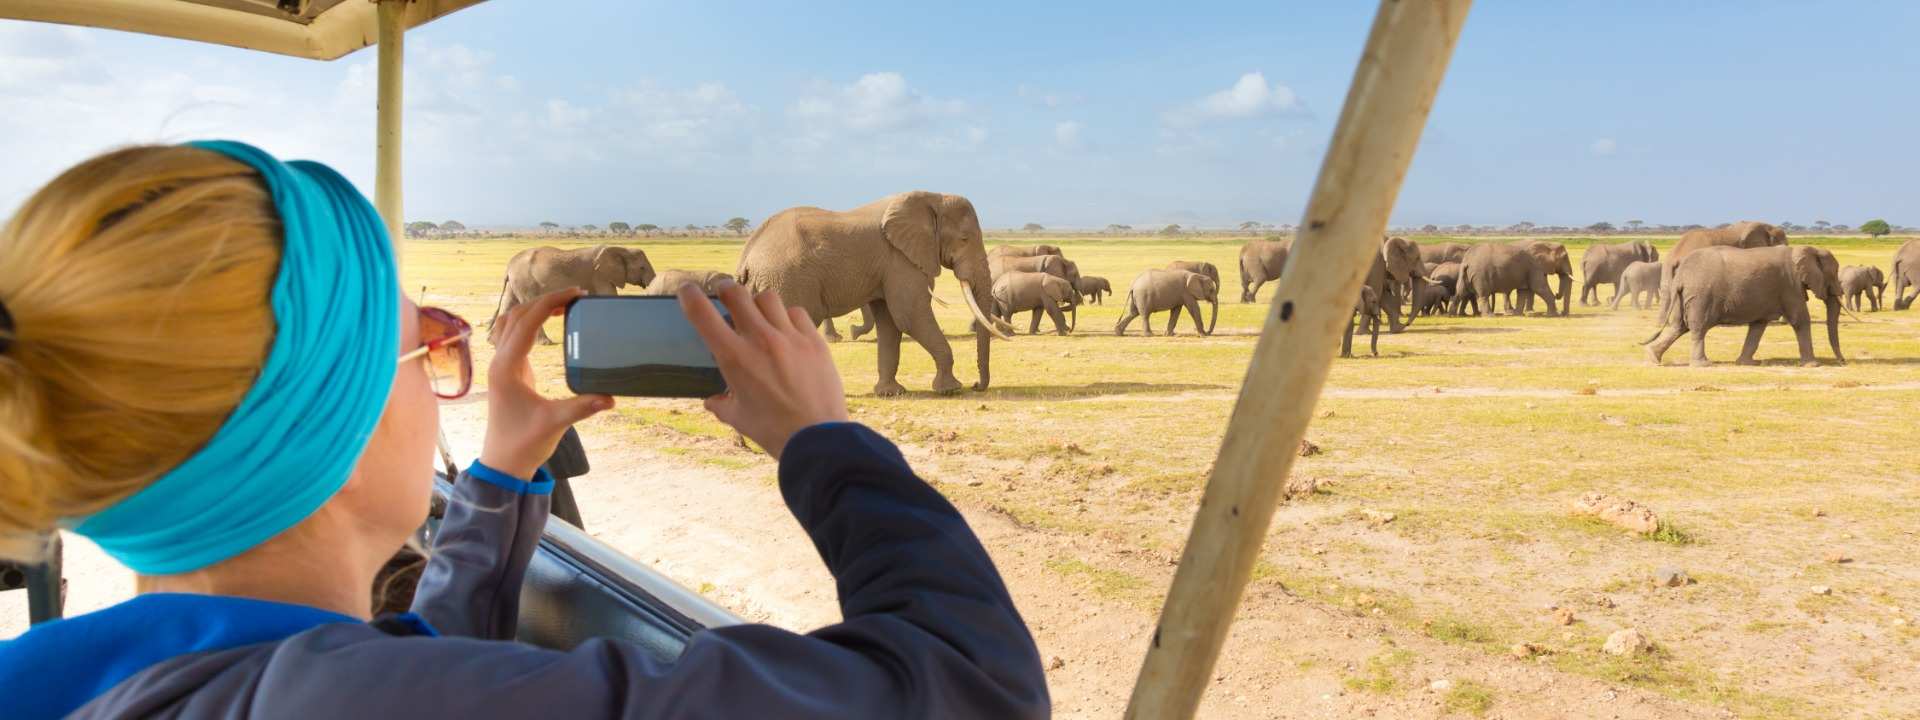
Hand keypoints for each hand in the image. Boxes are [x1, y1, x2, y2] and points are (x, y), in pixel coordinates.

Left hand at [480, 288, 614, 477]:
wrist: (504, 462)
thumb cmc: (523, 443)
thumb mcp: (555, 423)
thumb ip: (581, 407)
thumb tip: (611, 397)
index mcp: (506, 368)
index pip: (527, 322)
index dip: (551, 302)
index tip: (576, 294)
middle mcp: (499, 361)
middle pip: (517, 315)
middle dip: (545, 300)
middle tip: (576, 297)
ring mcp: (502, 365)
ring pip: (512, 323)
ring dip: (535, 309)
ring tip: (564, 305)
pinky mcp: (509, 371)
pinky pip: (516, 336)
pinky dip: (532, 322)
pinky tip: (551, 323)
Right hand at [680, 281, 848, 459]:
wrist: (817, 438)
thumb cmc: (773, 431)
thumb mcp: (738, 418)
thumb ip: (721, 405)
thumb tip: (711, 401)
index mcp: (734, 358)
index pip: (702, 314)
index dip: (689, 296)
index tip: (687, 291)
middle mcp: (760, 340)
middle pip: (736, 293)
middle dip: (726, 289)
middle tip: (725, 293)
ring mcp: (789, 338)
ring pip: (768, 298)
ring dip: (758, 303)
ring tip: (759, 314)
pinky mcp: (814, 341)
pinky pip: (797, 313)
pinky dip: (788, 317)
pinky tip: (788, 330)